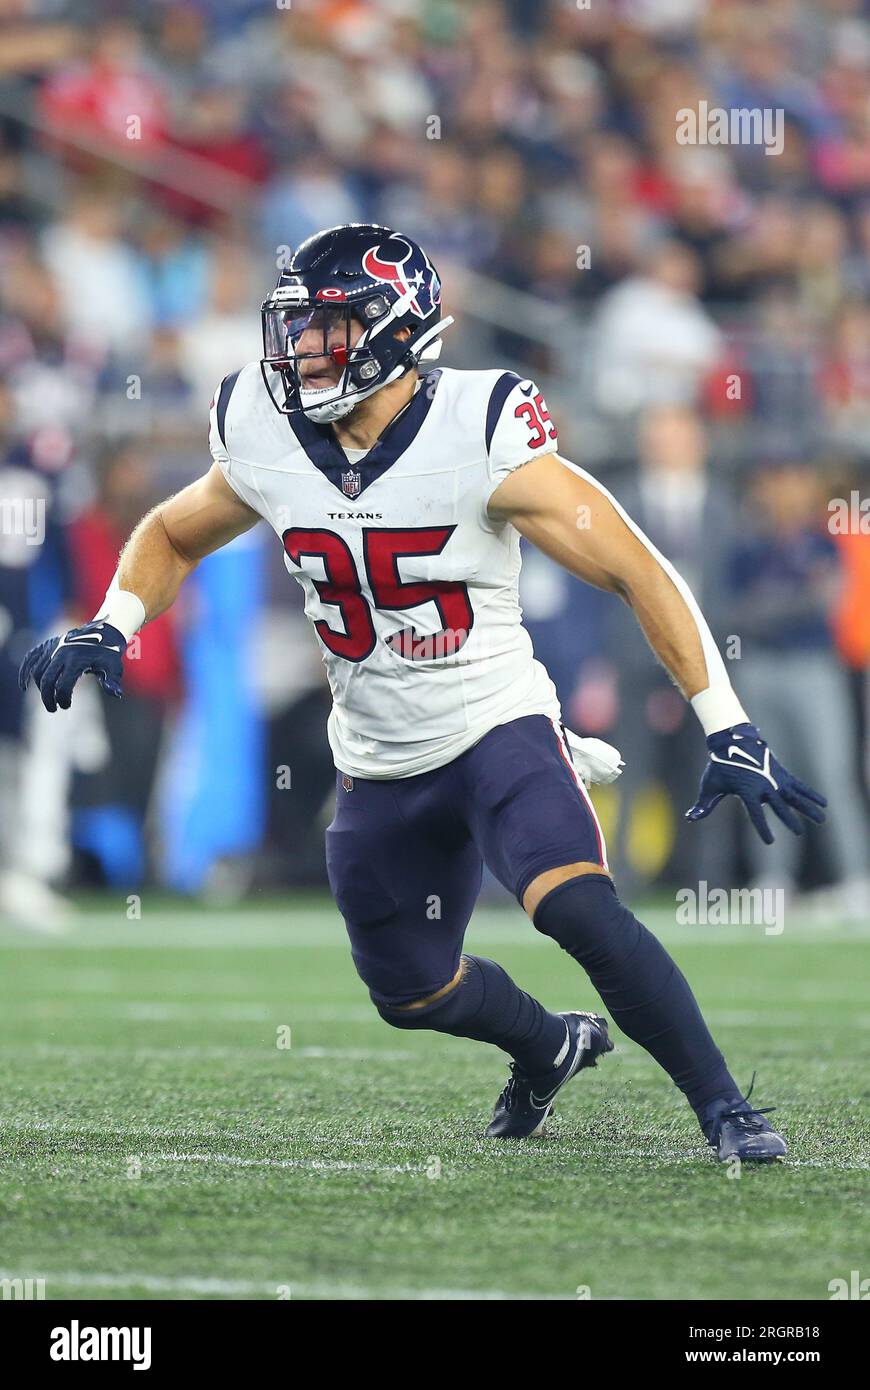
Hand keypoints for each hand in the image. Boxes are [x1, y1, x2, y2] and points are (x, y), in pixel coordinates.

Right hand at [18, 620, 126, 712]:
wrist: (103, 633)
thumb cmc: (108, 655)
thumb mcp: (114, 668)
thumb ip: (111, 682)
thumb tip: (116, 694)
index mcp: (77, 660)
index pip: (63, 684)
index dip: (62, 699)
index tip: (66, 706)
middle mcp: (61, 652)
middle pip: (47, 679)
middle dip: (47, 697)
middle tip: (53, 709)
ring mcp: (52, 647)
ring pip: (38, 671)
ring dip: (40, 687)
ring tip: (49, 699)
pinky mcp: (47, 645)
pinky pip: (30, 658)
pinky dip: (25, 671)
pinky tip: (24, 686)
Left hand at [686, 722, 826, 844]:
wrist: (732, 739)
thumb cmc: (720, 765)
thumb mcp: (710, 785)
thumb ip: (704, 804)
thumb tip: (690, 817)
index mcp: (747, 790)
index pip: (756, 814)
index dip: (763, 828)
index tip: (770, 841)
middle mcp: (763, 785)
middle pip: (779, 805)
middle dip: (789, 819)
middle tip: (798, 833)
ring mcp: (775, 778)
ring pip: (794, 796)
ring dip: (808, 808)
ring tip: (822, 819)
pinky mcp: (781, 773)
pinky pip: (798, 786)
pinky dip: (810, 794)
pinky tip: (823, 803)